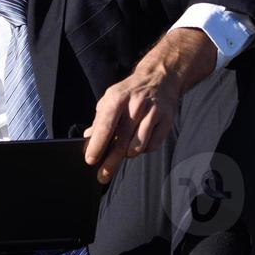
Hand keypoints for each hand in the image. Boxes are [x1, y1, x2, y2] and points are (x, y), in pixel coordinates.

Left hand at [83, 28, 216, 183]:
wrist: (160, 78)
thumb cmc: (131, 92)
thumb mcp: (111, 99)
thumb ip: (100, 119)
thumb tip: (88, 138)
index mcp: (118, 98)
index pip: (106, 125)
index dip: (97, 144)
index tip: (90, 160)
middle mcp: (136, 105)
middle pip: (121, 141)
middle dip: (110, 162)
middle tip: (102, 176)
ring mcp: (153, 113)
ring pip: (138, 146)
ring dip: (128, 154)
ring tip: (124, 151)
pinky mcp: (166, 120)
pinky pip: (152, 146)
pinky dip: (144, 149)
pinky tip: (140, 141)